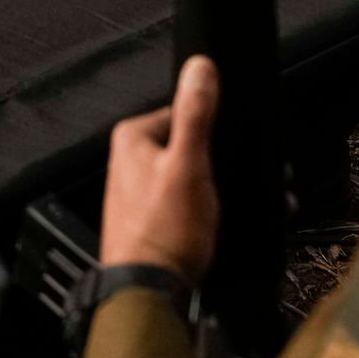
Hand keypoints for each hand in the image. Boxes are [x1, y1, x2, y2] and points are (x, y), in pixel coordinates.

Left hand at [98, 54, 220, 279]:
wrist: (150, 291)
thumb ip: (196, 114)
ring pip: (191, 176)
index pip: (185, 113)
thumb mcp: (189, 165)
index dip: (214, 133)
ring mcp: (138, 191)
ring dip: (217, 190)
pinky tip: (216, 226)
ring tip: (224, 211)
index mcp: (132, 138)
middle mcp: (130, 161)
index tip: (227, 153)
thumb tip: (200, 67)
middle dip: (219, 165)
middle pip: (191, 146)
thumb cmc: (165, 233)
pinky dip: (205, 211)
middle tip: (228, 189)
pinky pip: (185, 203)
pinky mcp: (149, 218)